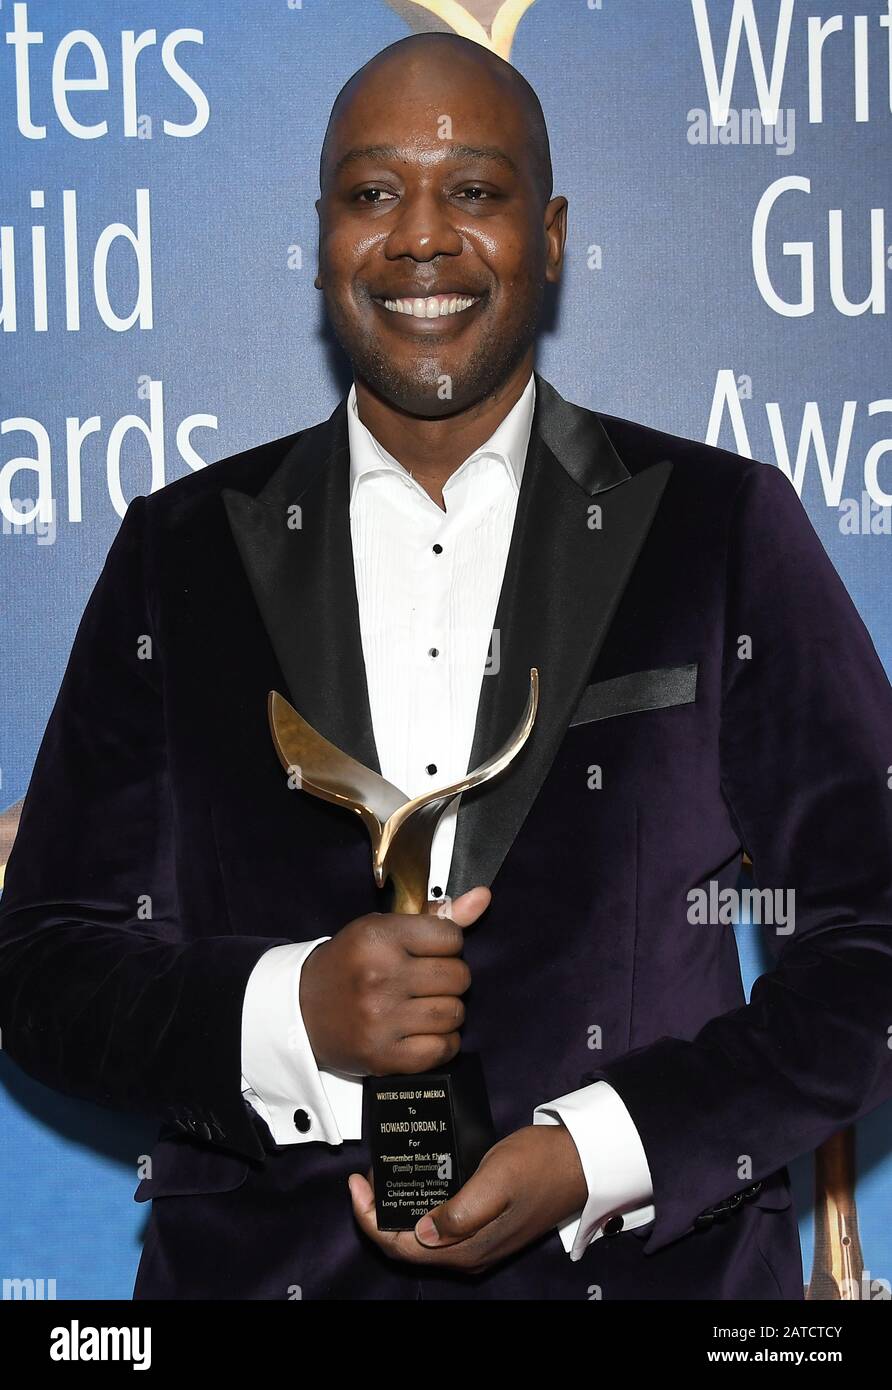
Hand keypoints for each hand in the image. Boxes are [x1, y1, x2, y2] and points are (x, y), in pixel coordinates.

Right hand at [299, 887, 490, 1074]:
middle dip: (450, 977)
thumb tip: (484, 897)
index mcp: (378, 937)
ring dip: (447, 1010)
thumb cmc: (348, 964)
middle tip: (427, 981)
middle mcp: (380, 977)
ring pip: (455, 1013)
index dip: (447, 944)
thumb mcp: (382, 929)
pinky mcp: (384, 1056)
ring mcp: (382, 1019)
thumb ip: (436, 916)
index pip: (452, 937)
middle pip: (459, 976)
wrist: (300, 1010)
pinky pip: (443, 1049)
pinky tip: (424, 1031)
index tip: (429, 951)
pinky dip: (442, 1042)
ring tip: (424, 1005)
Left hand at [349, 1123, 587, 1274]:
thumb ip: (459, 1210)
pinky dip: (417, 1210)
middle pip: (406, 1247)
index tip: (356, 1184)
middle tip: (364, 1179)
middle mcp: (469, 1255)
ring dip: (396, 1213)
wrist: (580, 1162)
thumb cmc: (539, 1164)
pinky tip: (414, 1185)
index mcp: (467, 1248)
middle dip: (377, 1216)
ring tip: (382, 1179)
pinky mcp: (485, 1230)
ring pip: (420, 1240)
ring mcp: (478, 1245)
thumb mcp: (495, 1179)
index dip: (370, 1219)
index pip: (401, 1247)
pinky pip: (438, 1229)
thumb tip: (420, 1233)